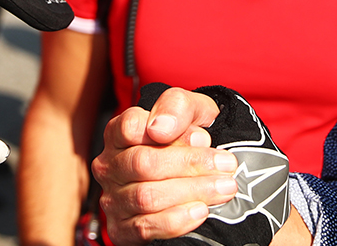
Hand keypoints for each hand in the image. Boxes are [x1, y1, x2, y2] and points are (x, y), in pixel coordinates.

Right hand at [92, 87, 239, 244]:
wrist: (199, 178)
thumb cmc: (191, 140)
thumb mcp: (193, 112)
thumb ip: (177, 106)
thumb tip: (160, 128)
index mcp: (119, 133)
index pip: (131, 126)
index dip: (169, 133)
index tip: (203, 137)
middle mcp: (110, 166)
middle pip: (143, 163)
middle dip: (190, 165)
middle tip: (226, 167)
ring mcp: (113, 199)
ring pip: (146, 197)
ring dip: (191, 192)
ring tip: (224, 188)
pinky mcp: (121, 230)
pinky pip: (145, 227)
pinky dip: (176, 220)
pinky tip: (201, 211)